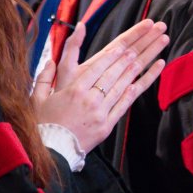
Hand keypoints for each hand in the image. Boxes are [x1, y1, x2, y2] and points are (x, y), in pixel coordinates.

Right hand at [32, 19, 168, 152]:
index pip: (98, 67)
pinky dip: (139, 87)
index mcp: (73, 90)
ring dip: (140, 66)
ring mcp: (101, 112)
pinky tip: (150, 75)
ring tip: (155, 51)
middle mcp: (89, 99)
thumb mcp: (37, 98)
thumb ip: (45, 76)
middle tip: (147, 40)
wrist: (50, 152)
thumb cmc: (43, 124)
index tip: (125, 45)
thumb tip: (50, 59)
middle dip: (132, 53)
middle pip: (114, 72)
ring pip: (123, 84)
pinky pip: (126, 102)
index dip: (113, 54)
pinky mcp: (108, 124)